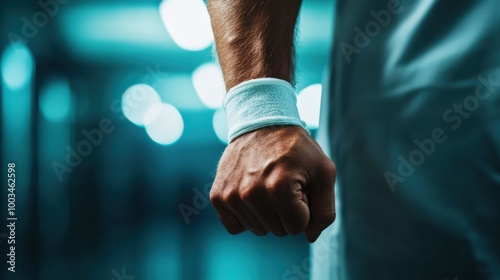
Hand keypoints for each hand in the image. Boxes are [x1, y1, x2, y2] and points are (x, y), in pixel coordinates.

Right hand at [210, 126, 335, 241]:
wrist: (261, 123)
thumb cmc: (296, 148)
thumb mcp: (323, 171)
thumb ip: (324, 210)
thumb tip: (309, 237)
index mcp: (279, 188)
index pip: (299, 227)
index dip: (303, 207)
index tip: (297, 184)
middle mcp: (251, 194)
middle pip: (279, 231)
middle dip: (286, 211)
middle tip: (282, 182)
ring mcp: (231, 196)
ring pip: (259, 230)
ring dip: (267, 213)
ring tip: (266, 184)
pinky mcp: (217, 196)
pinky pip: (235, 227)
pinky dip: (245, 216)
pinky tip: (250, 194)